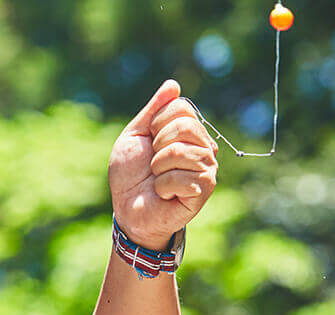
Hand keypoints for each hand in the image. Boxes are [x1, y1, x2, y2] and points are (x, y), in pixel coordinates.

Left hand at [108, 79, 217, 249]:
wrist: (128, 209)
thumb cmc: (130, 175)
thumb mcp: (135, 136)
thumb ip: (153, 111)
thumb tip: (172, 85)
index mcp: (188, 131)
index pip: (181, 107)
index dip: (157, 124)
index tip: (150, 143)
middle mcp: (203, 146)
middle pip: (186, 125)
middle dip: (158, 145)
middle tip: (153, 164)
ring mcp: (207, 167)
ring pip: (181, 151)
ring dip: (158, 167)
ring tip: (158, 180)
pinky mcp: (205, 188)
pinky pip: (181, 176)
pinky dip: (163, 186)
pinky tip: (164, 194)